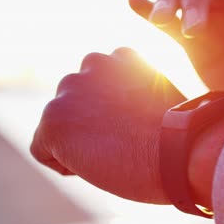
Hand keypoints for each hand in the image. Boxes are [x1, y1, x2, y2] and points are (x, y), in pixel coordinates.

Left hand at [30, 48, 185, 203]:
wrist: (181, 152)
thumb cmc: (178, 137)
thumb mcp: (158, 101)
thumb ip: (131, 93)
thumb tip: (115, 112)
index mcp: (122, 57)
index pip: (99, 87)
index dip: (113, 115)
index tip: (134, 129)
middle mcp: (93, 63)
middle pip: (75, 103)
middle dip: (90, 124)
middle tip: (122, 144)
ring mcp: (70, 89)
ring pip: (60, 125)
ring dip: (77, 142)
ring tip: (111, 154)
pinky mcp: (54, 119)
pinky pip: (43, 150)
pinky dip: (63, 164)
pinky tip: (94, 166)